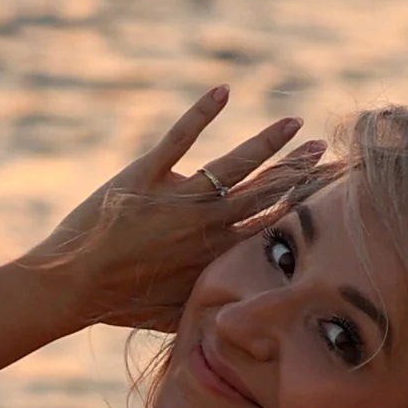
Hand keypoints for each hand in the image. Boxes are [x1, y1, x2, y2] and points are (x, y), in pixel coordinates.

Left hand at [22, 88, 323, 331]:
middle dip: (303, 170)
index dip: (306, 206)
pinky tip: (224, 91)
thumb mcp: (179, 311)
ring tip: (295, 123)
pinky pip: (181, 137)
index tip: (332, 193)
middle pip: (267, 191)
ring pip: (237, 164)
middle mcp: (209, 224)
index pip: (275, 224)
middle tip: (331, 151)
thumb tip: (240, 316)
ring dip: (270, 142)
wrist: (74, 285)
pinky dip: (203, 111)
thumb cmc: (122, 304)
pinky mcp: (148, 174)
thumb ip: (212, 305)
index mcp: (220, 255)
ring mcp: (180, 197)